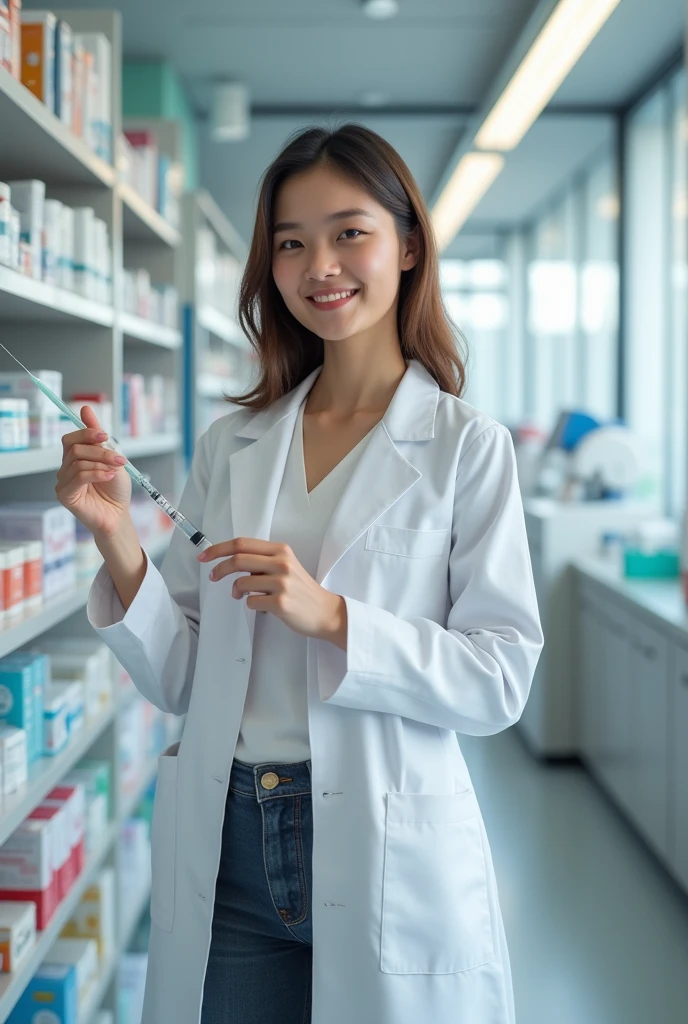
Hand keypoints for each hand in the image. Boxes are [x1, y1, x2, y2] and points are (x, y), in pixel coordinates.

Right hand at [55, 406, 131, 539]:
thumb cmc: (115, 491)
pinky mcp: (65, 495)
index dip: (86, 433)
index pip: (71, 439)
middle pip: (75, 448)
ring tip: (114, 472)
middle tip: (119, 460)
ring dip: (101, 464)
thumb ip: (98, 437)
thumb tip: (85, 409)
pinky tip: (108, 477)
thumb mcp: (112, 459)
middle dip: (100, 451)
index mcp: (75, 459)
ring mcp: (63, 482)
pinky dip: (96, 474)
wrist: (119, 516)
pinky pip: (78, 476)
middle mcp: (66, 469)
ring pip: (78, 462)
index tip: (104, 435)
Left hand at [198, 537, 346, 644]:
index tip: (204, 556)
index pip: (242, 544)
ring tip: (243, 596)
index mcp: (281, 550)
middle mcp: (282, 563)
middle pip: (238, 559)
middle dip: (219, 568)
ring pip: (241, 583)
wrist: (324, 611)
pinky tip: (262, 606)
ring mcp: (282, 583)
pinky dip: (250, 604)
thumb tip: (230, 560)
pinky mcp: (281, 603)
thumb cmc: (301, 589)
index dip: (218, 548)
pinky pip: (250, 602)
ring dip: (236, 591)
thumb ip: (262, 560)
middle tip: (213, 577)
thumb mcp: (285, 566)